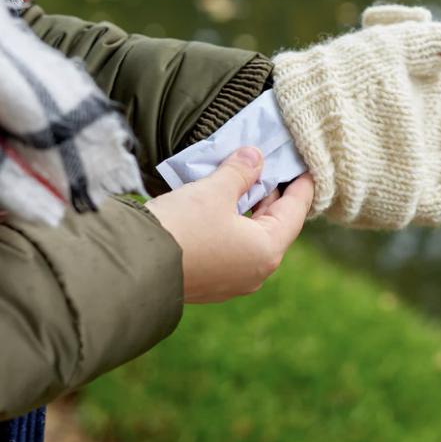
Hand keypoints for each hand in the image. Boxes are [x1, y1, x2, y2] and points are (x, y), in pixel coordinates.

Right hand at [144, 147, 313, 303]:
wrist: (134, 268)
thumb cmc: (181, 228)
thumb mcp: (215, 190)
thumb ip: (240, 171)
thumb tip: (255, 157)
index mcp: (267, 250)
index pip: (296, 209)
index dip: (302, 183)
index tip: (306, 163)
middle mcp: (256, 271)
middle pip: (274, 224)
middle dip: (269, 193)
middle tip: (266, 163)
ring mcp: (233, 281)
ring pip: (251, 236)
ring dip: (247, 208)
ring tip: (240, 179)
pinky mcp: (210, 283)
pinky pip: (230, 248)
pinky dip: (231, 225)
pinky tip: (218, 205)